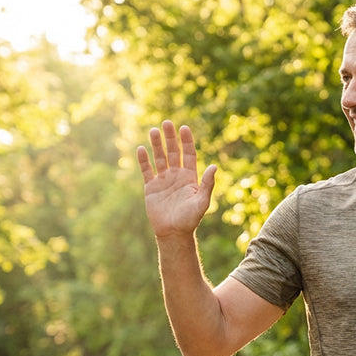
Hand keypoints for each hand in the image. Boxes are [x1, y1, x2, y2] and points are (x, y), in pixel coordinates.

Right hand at [137, 120, 216, 237]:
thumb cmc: (190, 219)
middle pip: (173, 152)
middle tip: (167, 123)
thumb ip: (207, 184)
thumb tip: (214, 166)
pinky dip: (144, 160)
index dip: (187, 141)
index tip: (184, 127)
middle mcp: (177, 176)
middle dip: (170, 138)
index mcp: (190, 178)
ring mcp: (163, 180)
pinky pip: (146, 170)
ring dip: (156, 145)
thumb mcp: (202, 201)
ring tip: (153, 130)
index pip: (189, 155)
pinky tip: (141, 148)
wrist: (173, 232)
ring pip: (159, 158)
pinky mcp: (151, 187)